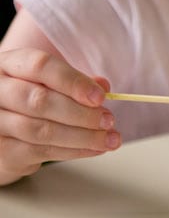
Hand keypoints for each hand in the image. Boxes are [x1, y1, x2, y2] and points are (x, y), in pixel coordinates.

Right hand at [0, 48, 120, 184]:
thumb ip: (74, 82)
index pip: (39, 66)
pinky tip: (95, 149)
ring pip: (42, 130)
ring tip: (109, 139)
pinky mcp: (1, 151)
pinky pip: (42, 151)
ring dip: (83, 136)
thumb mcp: (48, 84)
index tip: (100, 97)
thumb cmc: (27, 102)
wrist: (0, 133)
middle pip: (39, 101)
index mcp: (8, 66)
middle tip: (108, 120)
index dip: (73, 81)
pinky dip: (75, 151)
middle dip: (81, 114)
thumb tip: (103, 87)